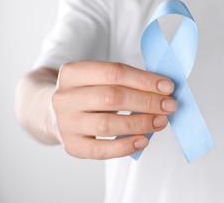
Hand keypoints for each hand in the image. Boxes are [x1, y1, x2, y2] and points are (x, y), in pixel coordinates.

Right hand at [51, 60, 176, 159]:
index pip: (114, 72)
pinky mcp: (71, 145)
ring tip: (161, 121)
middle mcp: (65, 97)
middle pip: (112, 97)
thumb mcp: (99, 78)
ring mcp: (66, 123)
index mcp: (73, 72)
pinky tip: (144, 140)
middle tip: (170, 106)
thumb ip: (127, 81)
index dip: (144, 80)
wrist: (54, 112)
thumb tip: (163, 90)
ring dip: (141, 123)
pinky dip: (125, 146)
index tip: (168, 86)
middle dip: (147, 102)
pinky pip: (101, 150)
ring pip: (107, 125)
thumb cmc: (88, 92)